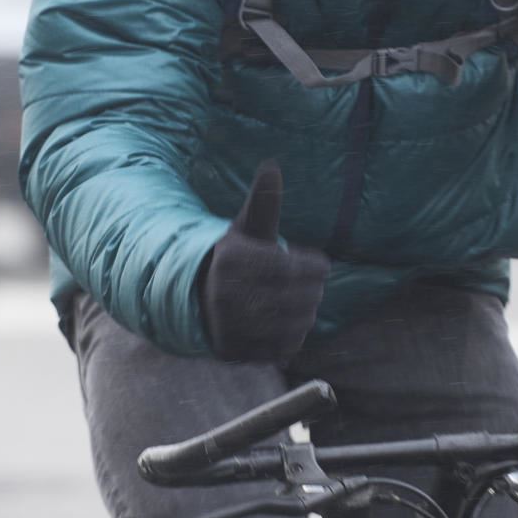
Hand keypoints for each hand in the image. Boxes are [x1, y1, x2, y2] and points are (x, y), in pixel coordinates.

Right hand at [198, 162, 328, 363]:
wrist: (195, 297)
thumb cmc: (234, 258)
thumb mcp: (246, 228)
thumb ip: (263, 202)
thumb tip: (272, 165)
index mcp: (230, 259)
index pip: (287, 267)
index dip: (313, 267)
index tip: (323, 265)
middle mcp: (224, 293)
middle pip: (291, 297)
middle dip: (311, 292)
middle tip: (315, 288)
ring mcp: (227, 325)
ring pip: (288, 325)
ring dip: (305, 316)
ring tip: (305, 306)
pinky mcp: (232, 351)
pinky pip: (278, 349)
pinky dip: (291, 340)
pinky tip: (290, 326)